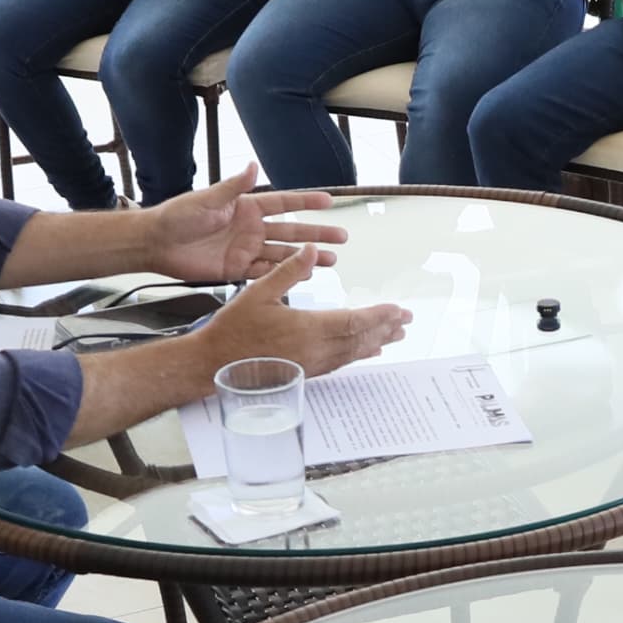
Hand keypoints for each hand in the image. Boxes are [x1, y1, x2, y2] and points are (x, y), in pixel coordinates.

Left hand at [142, 164, 350, 281]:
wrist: (157, 243)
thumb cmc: (177, 216)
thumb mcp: (206, 199)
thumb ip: (233, 187)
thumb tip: (253, 165)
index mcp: (245, 205)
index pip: (284, 202)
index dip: (306, 201)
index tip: (329, 200)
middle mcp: (250, 227)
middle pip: (291, 231)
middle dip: (316, 234)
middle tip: (341, 237)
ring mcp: (246, 249)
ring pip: (284, 254)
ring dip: (307, 257)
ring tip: (330, 260)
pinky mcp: (237, 269)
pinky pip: (267, 272)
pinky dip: (285, 273)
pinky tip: (304, 274)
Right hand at [187, 241, 407, 379]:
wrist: (214, 365)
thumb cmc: (233, 328)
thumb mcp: (258, 292)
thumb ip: (288, 271)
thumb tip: (311, 249)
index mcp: (307, 329)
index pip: (354, 321)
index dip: (379, 315)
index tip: (398, 309)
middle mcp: (315, 350)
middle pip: (360, 339)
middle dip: (386, 328)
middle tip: (408, 321)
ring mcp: (312, 364)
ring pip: (353, 354)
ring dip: (376, 342)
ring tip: (396, 335)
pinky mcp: (305, 373)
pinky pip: (340, 363)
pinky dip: (358, 355)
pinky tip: (366, 351)